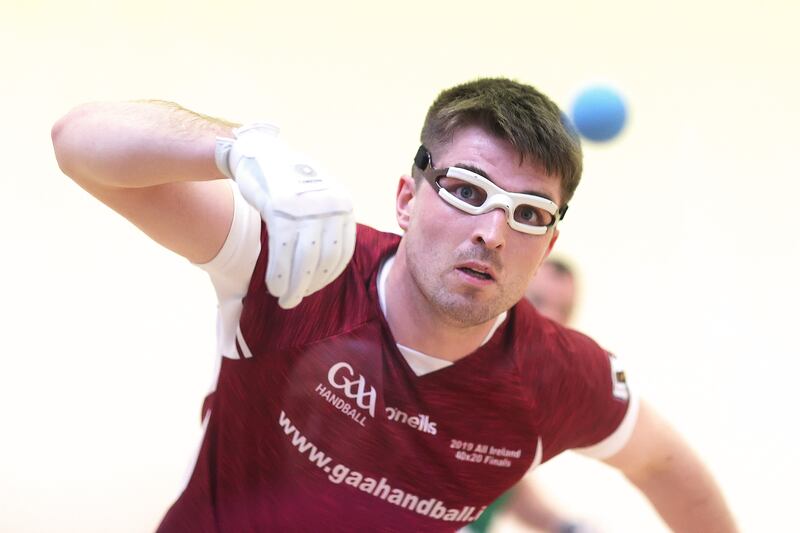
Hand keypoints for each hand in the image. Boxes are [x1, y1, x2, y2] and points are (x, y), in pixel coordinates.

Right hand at [216, 124, 355, 308]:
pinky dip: (278, 274)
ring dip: (293, 286)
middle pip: (324, 260)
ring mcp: (306, 208)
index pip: (342, 253)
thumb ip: (327, 225)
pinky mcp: (281, 209)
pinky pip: (282, 252)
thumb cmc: (288, 181)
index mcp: (344, 205)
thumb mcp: (319, 197)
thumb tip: (323, 268)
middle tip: (293, 301)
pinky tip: (273, 285)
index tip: (312, 288)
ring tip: (283, 298)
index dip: (326, 277)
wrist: (259, 152)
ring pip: (304, 261)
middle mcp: (330, 206)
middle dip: (308, 287)